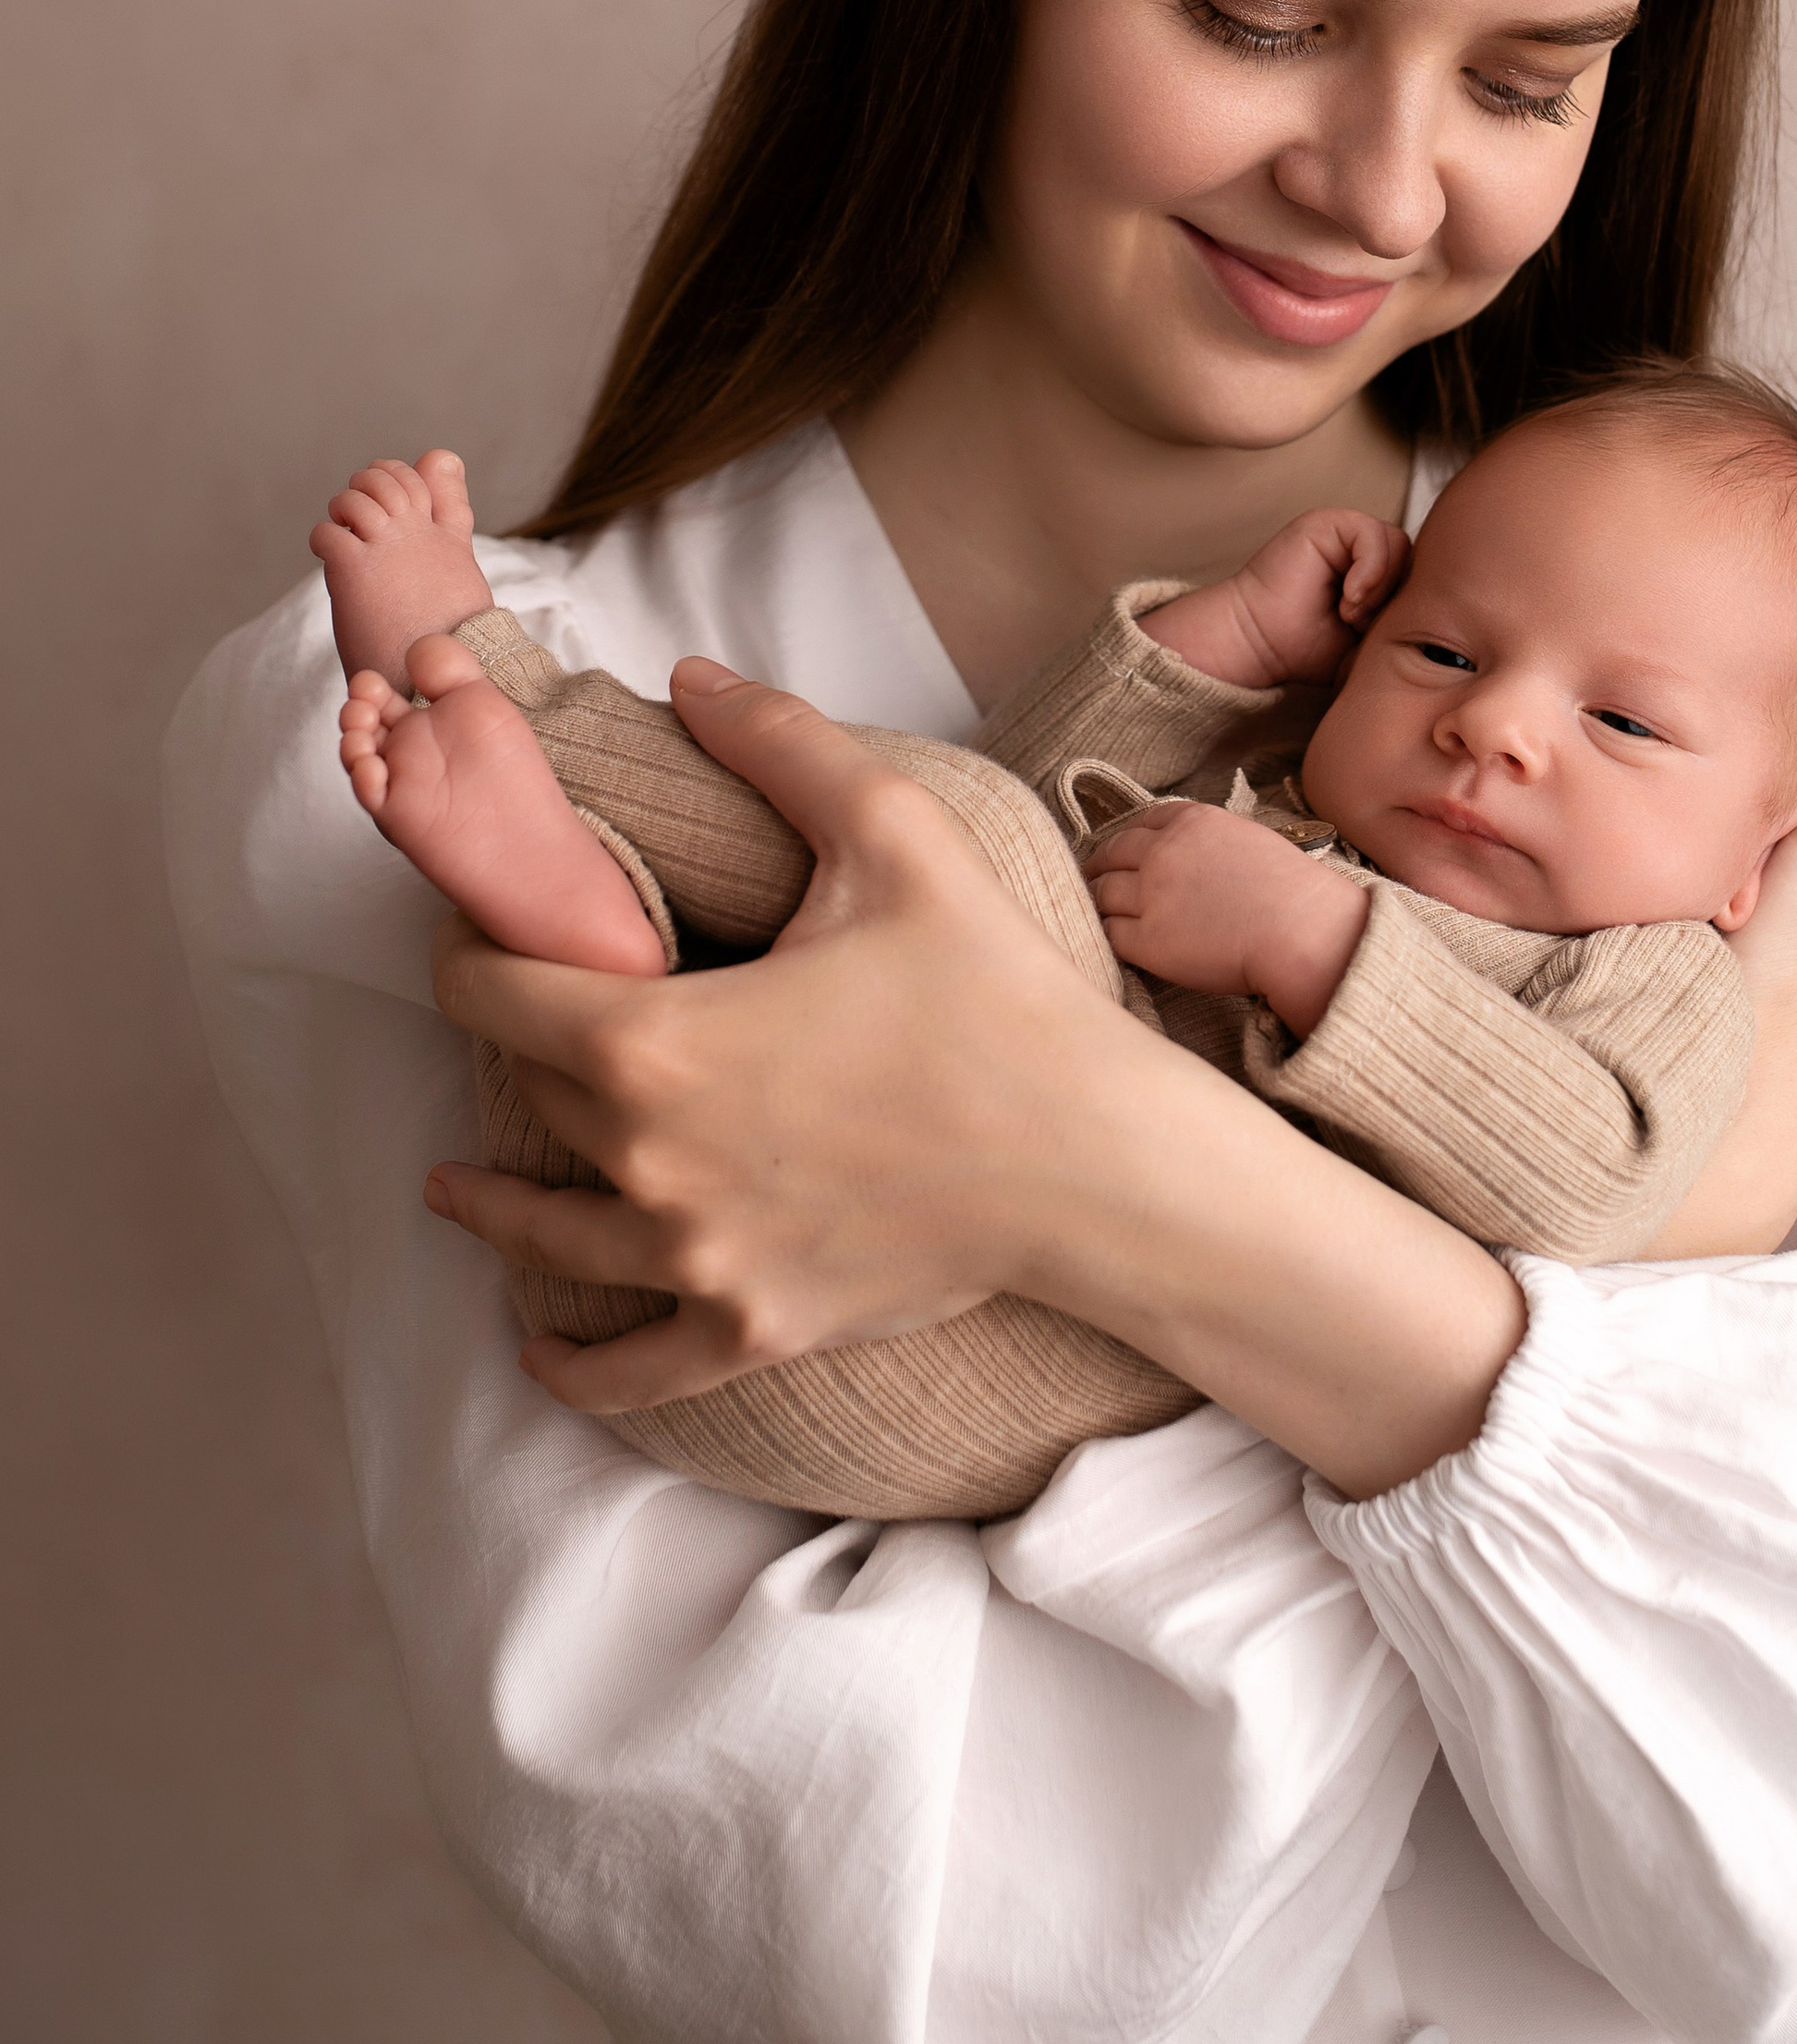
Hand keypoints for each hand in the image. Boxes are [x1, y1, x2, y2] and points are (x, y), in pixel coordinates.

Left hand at [424, 660, 1521, 1494]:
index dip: (470, 945)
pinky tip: (540, 1348)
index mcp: (651, 1040)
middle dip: (515, 1056)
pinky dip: (573, 1361)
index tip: (480, 926)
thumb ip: (780, 744)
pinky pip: (628, 1367)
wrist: (1093, 1163)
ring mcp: (694, 1257)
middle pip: (530, 1102)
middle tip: (523, 1023)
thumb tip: (690, 676)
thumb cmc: (994, 995)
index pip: (493, 990)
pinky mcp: (751, 1326)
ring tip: (457, 1193)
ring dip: (495, 1209)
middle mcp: (646, 1161)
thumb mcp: (894, 836)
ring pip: (548, 1238)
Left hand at [1082, 800, 1370, 1035]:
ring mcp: (1152, 896)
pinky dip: (1111, 937)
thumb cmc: (1292, 892)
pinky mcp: (1149, 941)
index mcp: (1191, 823)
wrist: (1302, 931)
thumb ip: (1210, 842)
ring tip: (1100, 913)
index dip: (1127, 840)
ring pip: (1104, 894)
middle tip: (1094, 882)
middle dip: (1100, 868)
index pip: (1142, 823)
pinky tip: (1118, 943)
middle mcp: (1164, 852)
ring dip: (1100, 903)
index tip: (1120, 853)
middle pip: (1112, 855)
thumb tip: (1195, 858)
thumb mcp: (1249, 841)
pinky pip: (1112, 935)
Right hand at [1140, 505, 1408, 688]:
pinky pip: (1373, 535)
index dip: (1410, 605)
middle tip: (1364, 627)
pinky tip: (1347, 599)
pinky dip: (1369, 571)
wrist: (1258, 647)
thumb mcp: (1370, 641)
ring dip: (1381, 586)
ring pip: (1399, 544)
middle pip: (1414, 558)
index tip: (1379, 635)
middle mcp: (1359, 547)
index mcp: (1372, 571)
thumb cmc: (1307, 651)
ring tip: (1352, 614)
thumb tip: (1446, 620)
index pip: (1419, 574)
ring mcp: (1343, 531)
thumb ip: (1401, 620)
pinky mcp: (1326, 523)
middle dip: (1397, 596)